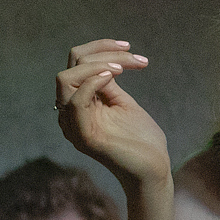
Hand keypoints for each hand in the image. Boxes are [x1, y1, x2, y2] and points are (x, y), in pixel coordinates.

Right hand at [56, 39, 170, 189]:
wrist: (153, 170)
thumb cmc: (142, 140)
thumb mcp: (124, 104)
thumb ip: (108, 86)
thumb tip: (101, 63)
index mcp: (80, 103)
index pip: (76, 64)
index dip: (101, 48)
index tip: (130, 48)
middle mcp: (70, 112)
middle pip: (71, 65)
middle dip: (103, 53)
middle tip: (134, 57)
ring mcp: (74, 124)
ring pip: (66, 78)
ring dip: (97, 64)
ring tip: (123, 68)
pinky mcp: (84, 135)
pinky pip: (75, 101)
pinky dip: (92, 82)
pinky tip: (114, 76)